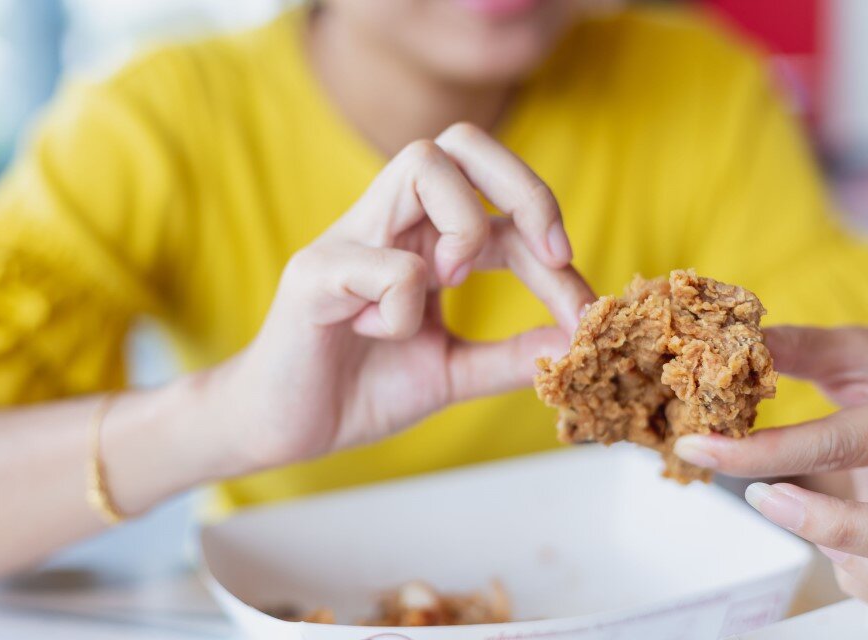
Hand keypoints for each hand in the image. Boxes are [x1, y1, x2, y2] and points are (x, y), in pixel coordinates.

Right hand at [205, 123, 593, 473]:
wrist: (283, 428)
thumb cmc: (359, 388)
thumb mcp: (451, 373)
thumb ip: (509, 356)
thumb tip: (578, 341)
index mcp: (422, 239)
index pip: (500, 201)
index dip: (554, 241)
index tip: (584, 306)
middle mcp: (388, 225)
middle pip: (461, 142)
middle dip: (525, 189)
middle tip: (551, 254)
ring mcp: (348, 240)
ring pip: (421, 164)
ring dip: (464, 226)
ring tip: (453, 284)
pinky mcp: (314, 275)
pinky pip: (382, 264)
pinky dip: (403, 307)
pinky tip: (379, 336)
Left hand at [674, 326, 867, 612]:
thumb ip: (806, 351)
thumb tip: (737, 344)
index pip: (836, 445)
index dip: (758, 453)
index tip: (696, 448)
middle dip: (821, 524)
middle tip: (762, 497)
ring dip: (842, 551)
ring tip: (809, 508)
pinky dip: (861, 573)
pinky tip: (845, 540)